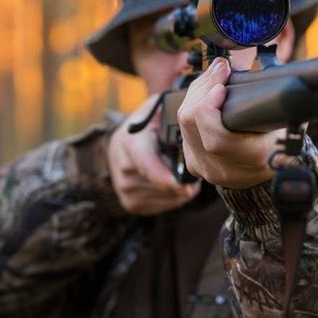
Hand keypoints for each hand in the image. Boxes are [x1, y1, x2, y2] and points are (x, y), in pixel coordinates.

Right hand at [107, 94, 200, 214]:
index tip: (182, 184)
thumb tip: (195, 119)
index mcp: (129, 143)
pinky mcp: (130, 203)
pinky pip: (162, 206)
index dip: (163, 176)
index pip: (145, 163)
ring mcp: (124, 188)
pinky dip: (174, 198)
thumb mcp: (159, 110)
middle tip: (194, 169)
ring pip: (165, 197)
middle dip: (182, 180)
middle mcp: (122, 168)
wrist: (127, 141)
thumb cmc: (151, 124)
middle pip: (160, 184)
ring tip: (183, 174)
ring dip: (181, 190)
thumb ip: (174, 114)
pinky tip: (174, 184)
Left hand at [177, 57, 283, 188]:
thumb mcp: (289, 123)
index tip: (222, 86)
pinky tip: (205, 91)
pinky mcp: (194, 162)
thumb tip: (258, 67)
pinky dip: (192, 105)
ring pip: (184, 122)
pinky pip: (183, 129)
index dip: (211, 109)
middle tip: (220, 68)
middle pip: (193, 124)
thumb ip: (277, 103)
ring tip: (215, 74)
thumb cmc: (284, 141)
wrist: (273, 167)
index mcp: (253, 162)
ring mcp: (205, 168)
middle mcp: (224, 169)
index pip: (216, 140)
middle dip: (204, 88)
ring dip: (197, 93)